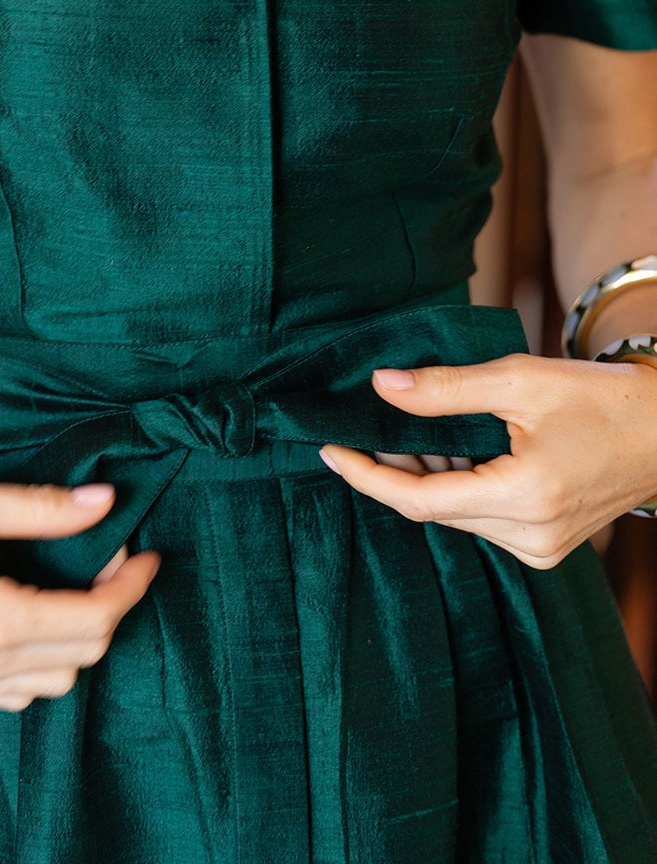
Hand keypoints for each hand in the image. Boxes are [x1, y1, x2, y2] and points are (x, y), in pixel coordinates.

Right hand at [0, 473, 157, 709]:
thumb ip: (39, 507)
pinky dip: (35, 661)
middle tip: (111, 561)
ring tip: (72, 586)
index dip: (129, 588)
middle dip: (108, 610)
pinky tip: (27, 615)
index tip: (147, 555)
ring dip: (74, 641)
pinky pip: (8, 693)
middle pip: (79, 657)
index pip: (92, 621)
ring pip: (48, 684)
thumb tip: (103, 503)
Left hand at [319, 352, 656, 567]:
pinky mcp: (548, 546)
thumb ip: (446, 389)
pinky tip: (455, 452)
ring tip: (417, 431)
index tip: (328, 450)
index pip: (419, 501)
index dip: (366, 477)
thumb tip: (382, 386)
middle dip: (394, 470)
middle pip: (434, 510)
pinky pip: (482, 520)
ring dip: (428, 478)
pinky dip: (460, 487)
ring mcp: (542, 549)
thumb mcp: (520, 381)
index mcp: (525, 497)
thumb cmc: (602, 399)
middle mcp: (532, 537)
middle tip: (367, 426)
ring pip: (456, 517)